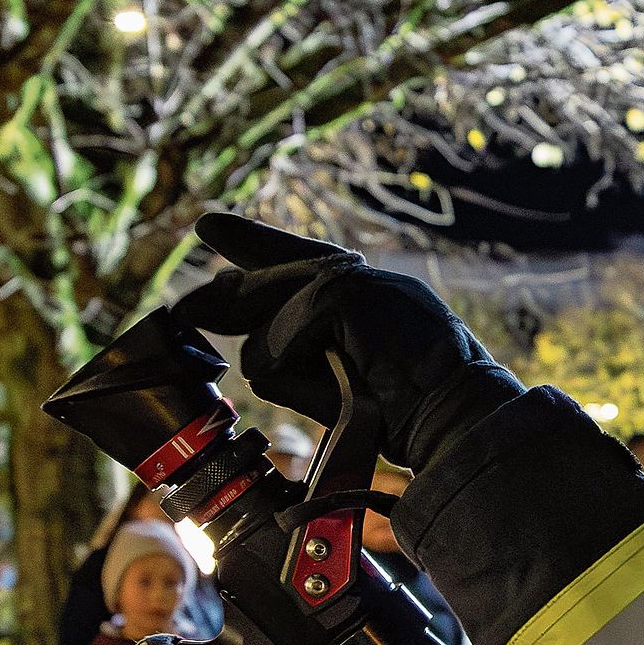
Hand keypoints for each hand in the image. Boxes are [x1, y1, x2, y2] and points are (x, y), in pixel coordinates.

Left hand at [173, 214, 522, 467]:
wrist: (458, 416)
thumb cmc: (414, 415)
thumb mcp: (352, 381)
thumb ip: (309, 353)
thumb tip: (248, 350)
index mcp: (372, 299)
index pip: (304, 263)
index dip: (256, 244)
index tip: (212, 228)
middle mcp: (364, 280)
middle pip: (274, 274)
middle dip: (228, 296)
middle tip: (185, 311)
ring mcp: (356, 281)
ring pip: (269, 315)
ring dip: (286, 364)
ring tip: (341, 385)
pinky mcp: (344, 293)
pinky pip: (280, 336)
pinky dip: (296, 369)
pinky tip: (339, 380)